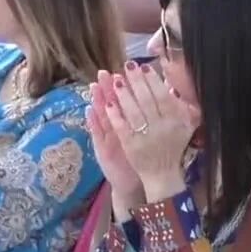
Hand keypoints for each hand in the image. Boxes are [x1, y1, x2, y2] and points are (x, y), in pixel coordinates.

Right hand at [87, 70, 143, 204]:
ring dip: (96, 101)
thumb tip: (162, 94)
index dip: (123, 85)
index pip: (125, 100)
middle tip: (103, 72)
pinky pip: (97, 135)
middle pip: (111, 104)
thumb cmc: (141, 156)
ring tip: (93, 86)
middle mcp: (116, 127)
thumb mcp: (145, 135)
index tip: (122, 70)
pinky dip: (92, 123)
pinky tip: (88, 111)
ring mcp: (108, 137)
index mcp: (128, 122)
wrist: (132, 181)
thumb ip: (150, 116)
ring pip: (101, 116)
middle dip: (108, 88)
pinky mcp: (102, 149)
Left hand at [104, 61, 199, 200]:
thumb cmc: (174, 147)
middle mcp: (161, 128)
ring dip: (124, 94)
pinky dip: (115, 114)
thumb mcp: (185, 127)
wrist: (163, 175)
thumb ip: (182, 108)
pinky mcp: (130, 146)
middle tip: (128, 66)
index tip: (144, 67)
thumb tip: (174, 85)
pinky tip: (108, 102)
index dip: (153, 80)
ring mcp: (145, 137)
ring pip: (133, 112)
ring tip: (116, 78)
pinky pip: (121, 127)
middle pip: (147, 100)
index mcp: (176, 121)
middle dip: (136, 81)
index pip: (163, 96)